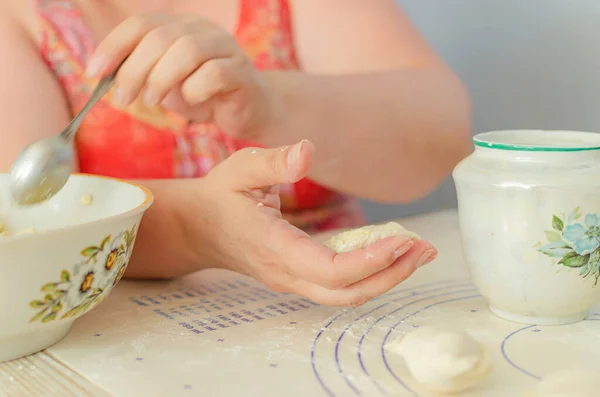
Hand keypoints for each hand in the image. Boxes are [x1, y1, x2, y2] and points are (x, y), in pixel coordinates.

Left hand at [86, 14, 272, 137]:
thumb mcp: (164, 81)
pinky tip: (193, 104)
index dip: (113, 46)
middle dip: (134, 69)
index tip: (94, 73)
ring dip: (161, 79)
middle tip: (123, 98)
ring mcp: (226, 48)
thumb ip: (139, 72)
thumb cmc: (203, 94)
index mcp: (181, 26)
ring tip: (152, 101)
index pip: (141, 24)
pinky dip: (195, 90)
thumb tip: (100, 76)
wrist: (249, 111)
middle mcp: (203, 30)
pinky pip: (213, 75)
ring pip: (187, 51)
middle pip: (160, 38)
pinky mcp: (242, 72)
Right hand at [186, 139, 436, 305]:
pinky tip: (390, 253)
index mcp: (273, 247)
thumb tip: (307, 151)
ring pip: (346, 295)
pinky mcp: (297, 277)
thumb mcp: (239, 169)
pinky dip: (370, 274)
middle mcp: (285, 273)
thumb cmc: (219, 196)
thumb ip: (272, 161)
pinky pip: (339, 287)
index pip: (330, 270)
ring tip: (418, 252)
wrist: (197, 228)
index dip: (371, 260)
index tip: (403, 239)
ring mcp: (291, 280)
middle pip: (347, 293)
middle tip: (426, 248)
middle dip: (392, 275)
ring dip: (386, 277)